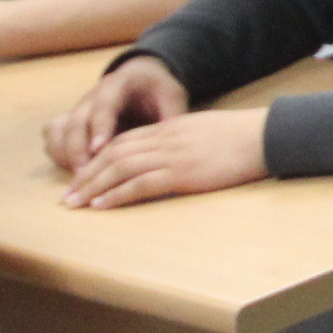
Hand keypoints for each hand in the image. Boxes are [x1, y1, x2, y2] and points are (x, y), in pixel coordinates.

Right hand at [45, 56, 193, 175]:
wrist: (141, 78)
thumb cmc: (158, 90)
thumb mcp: (171, 96)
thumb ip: (170, 117)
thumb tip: (173, 145)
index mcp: (117, 85)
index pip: (104, 105)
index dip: (100, 127)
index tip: (98, 148)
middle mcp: (92, 96)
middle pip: (76, 121)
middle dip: (77, 150)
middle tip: (84, 175)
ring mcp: (78, 108)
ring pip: (59, 130)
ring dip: (65, 155)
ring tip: (79, 179)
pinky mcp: (71, 121)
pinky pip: (53, 136)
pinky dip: (58, 153)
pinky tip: (73, 172)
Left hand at [59, 105, 270, 209]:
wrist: (266, 135)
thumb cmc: (244, 137)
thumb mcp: (206, 132)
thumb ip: (183, 141)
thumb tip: (170, 156)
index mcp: (170, 127)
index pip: (123, 141)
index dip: (98, 159)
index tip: (82, 176)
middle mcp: (165, 139)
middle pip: (113, 154)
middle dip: (86, 175)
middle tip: (67, 196)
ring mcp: (172, 155)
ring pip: (120, 168)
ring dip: (92, 187)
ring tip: (74, 204)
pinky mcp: (182, 172)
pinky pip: (141, 183)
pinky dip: (117, 194)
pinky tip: (101, 205)